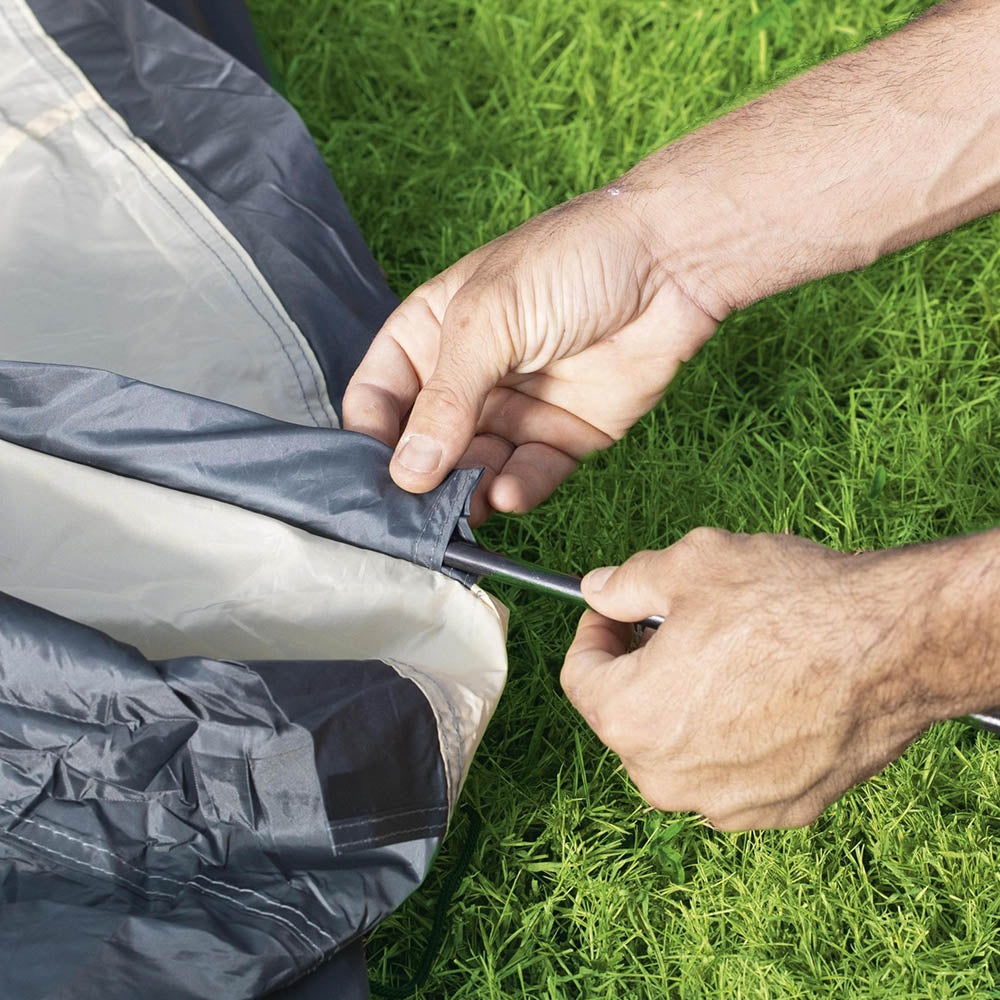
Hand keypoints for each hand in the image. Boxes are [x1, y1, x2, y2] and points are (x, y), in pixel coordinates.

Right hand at [342, 189, 717, 521]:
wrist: (671, 262)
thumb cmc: (572, 261)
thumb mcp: (488, 320)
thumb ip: (445, 399)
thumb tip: (406, 471)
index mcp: (431, 334)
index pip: (379, 397)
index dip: (370, 437)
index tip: (369, 477)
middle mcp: (468, 378)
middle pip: (425, 445)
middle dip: (420, 479)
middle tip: (415, 513)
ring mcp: (515, 409)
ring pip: (474, 468)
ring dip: (466, 493)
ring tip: (464, 508)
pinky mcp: (563, 436)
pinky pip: (529, 475)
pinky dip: (516, 489)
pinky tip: (508, 493)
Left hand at [561, 528, 952, 830]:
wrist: (893, 648)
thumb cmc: (788, 604)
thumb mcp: (689, 566)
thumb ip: (627, 582)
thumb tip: (598, 590)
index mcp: (629, 718)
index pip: (579, 677)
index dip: (594, 633)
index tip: (617, 612)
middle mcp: (667, 778)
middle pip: (626, 717)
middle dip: (640, 669)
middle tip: (675, 627)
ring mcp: (726, 803)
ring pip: (679, 748)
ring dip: (687, 706)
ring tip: (729, 656)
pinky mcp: (781, 811)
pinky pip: (732, 772)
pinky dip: (735, 737)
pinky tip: (769, 694)